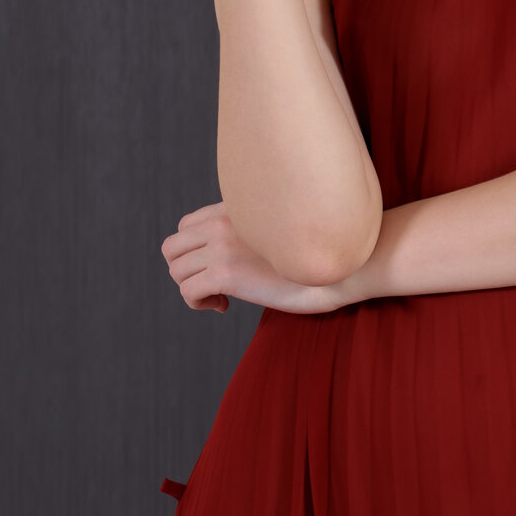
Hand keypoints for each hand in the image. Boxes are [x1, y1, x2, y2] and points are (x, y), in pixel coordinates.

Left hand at [160, 200, 353, 314]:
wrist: (343, 266)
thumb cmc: (320, 256)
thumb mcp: (281, 233)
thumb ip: (255, 232)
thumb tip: (244, 252)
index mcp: (235, 209)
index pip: (187, 225)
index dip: (195, 251)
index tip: (220, 267)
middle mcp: (223, 223)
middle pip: (172, 247)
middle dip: (186, 270)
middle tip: (213, 285)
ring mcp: (222, 246)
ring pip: (176, 270)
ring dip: (192, 288)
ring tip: (220, 297)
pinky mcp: (226, 272)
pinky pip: (187, 291)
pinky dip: (198, 303)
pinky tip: (224, 305)